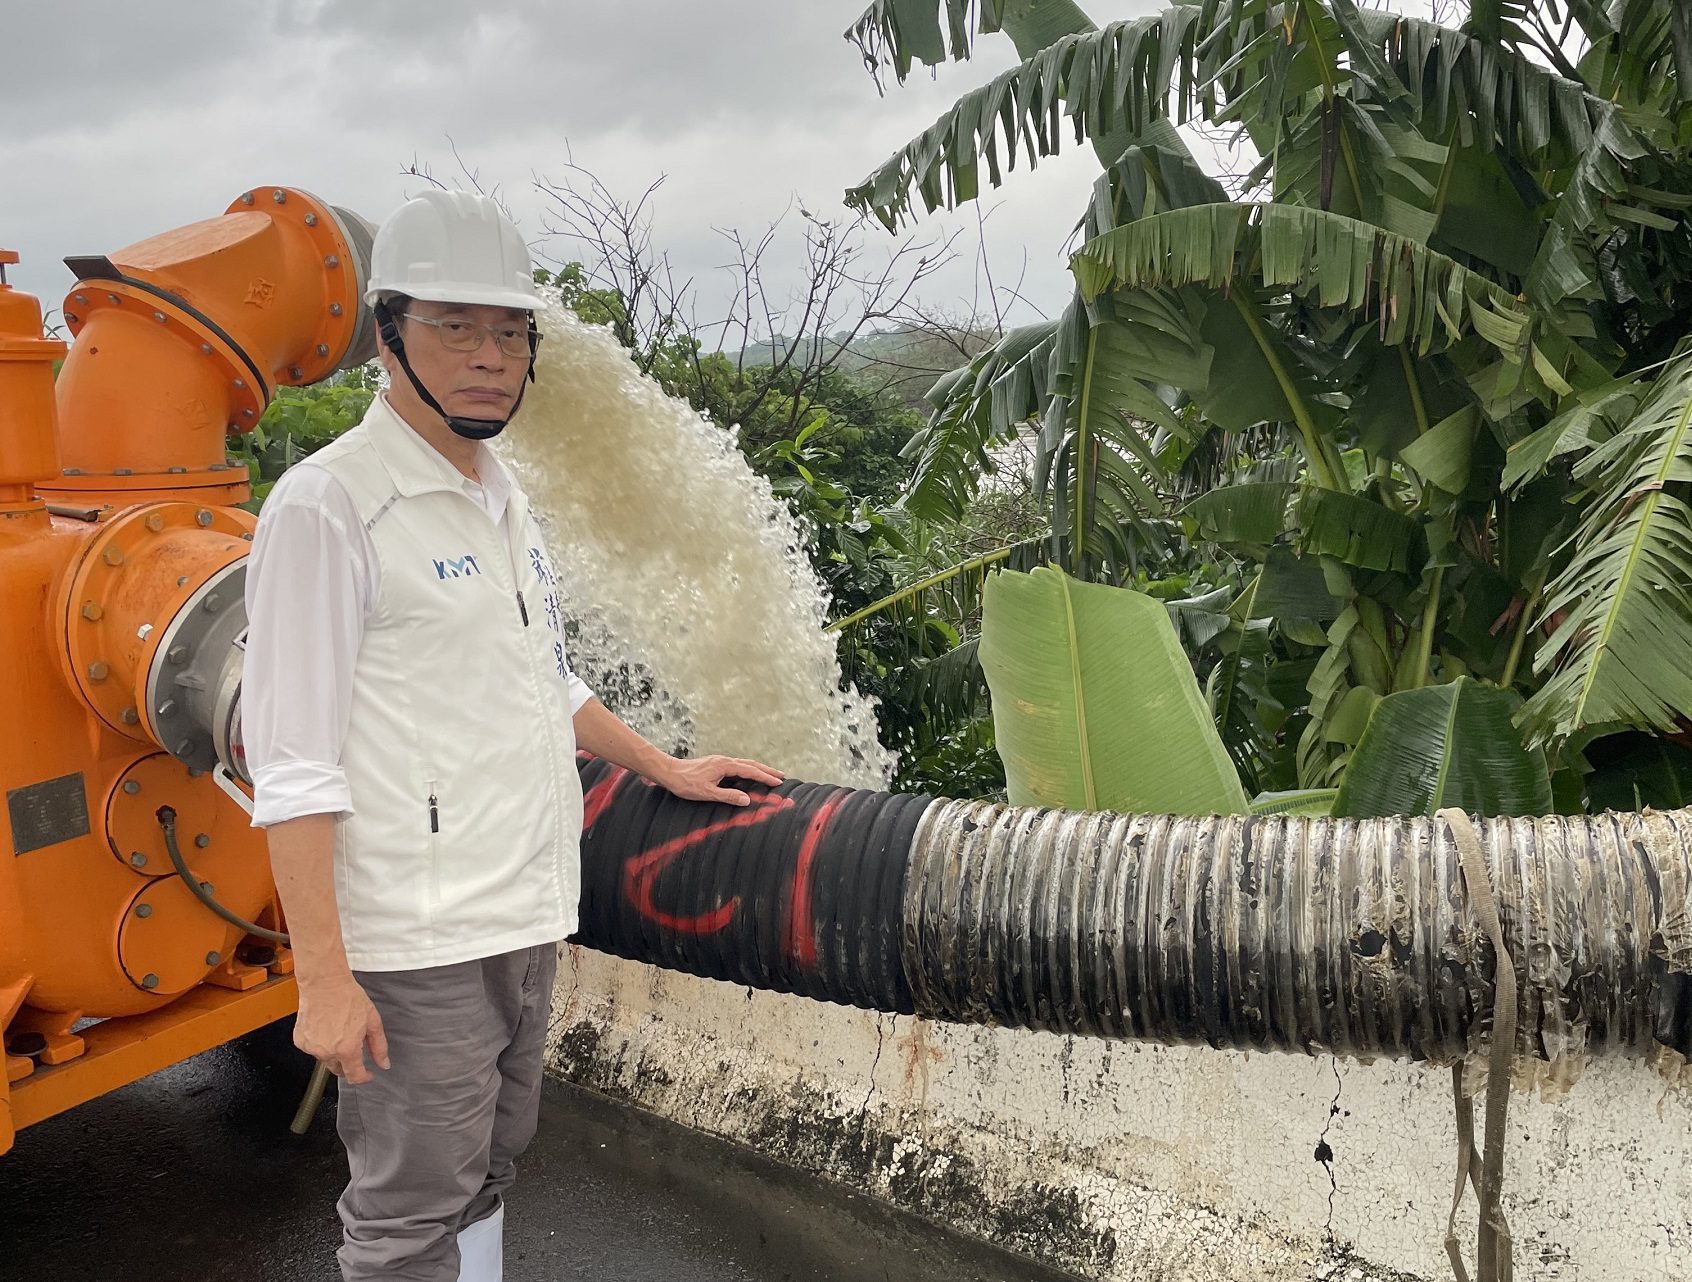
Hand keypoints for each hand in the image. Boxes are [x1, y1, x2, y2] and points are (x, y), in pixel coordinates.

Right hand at [294, 973, 389, 1084]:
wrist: (325, 983)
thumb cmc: (348, 998)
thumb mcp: (372, 1021)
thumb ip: (379, 1046)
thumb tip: (383, 1064)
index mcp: (347, 1049)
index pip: (354, 1076)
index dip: (364, 1077)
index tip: (367, 1074)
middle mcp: (327, 1052)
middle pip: (339, 1069)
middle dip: (348, 1063)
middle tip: (353, 1045)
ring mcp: (311, 1048)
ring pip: (325, 1059)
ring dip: (333, 1052)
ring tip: (338, 1030)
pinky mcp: (300, 1041)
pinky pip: (313, 1049)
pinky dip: (319, 1044)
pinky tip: (325, 1027)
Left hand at [655, 755, 784, 805]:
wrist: (669, 772)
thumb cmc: (686, 784)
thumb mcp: (707, 793)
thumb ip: (728, 796)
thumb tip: (747, 799)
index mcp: (724, 766)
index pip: (750, 771)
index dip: (765, 777)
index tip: (778, 782)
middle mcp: (724, 760)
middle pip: (750, 764)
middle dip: (766, 770)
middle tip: (781, 775)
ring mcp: (720, 761)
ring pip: (744, 763)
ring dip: (758, 768)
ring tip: (769, 774)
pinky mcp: (715, 764)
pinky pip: (737, 765)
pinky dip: (748, 769)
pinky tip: (748, 774)